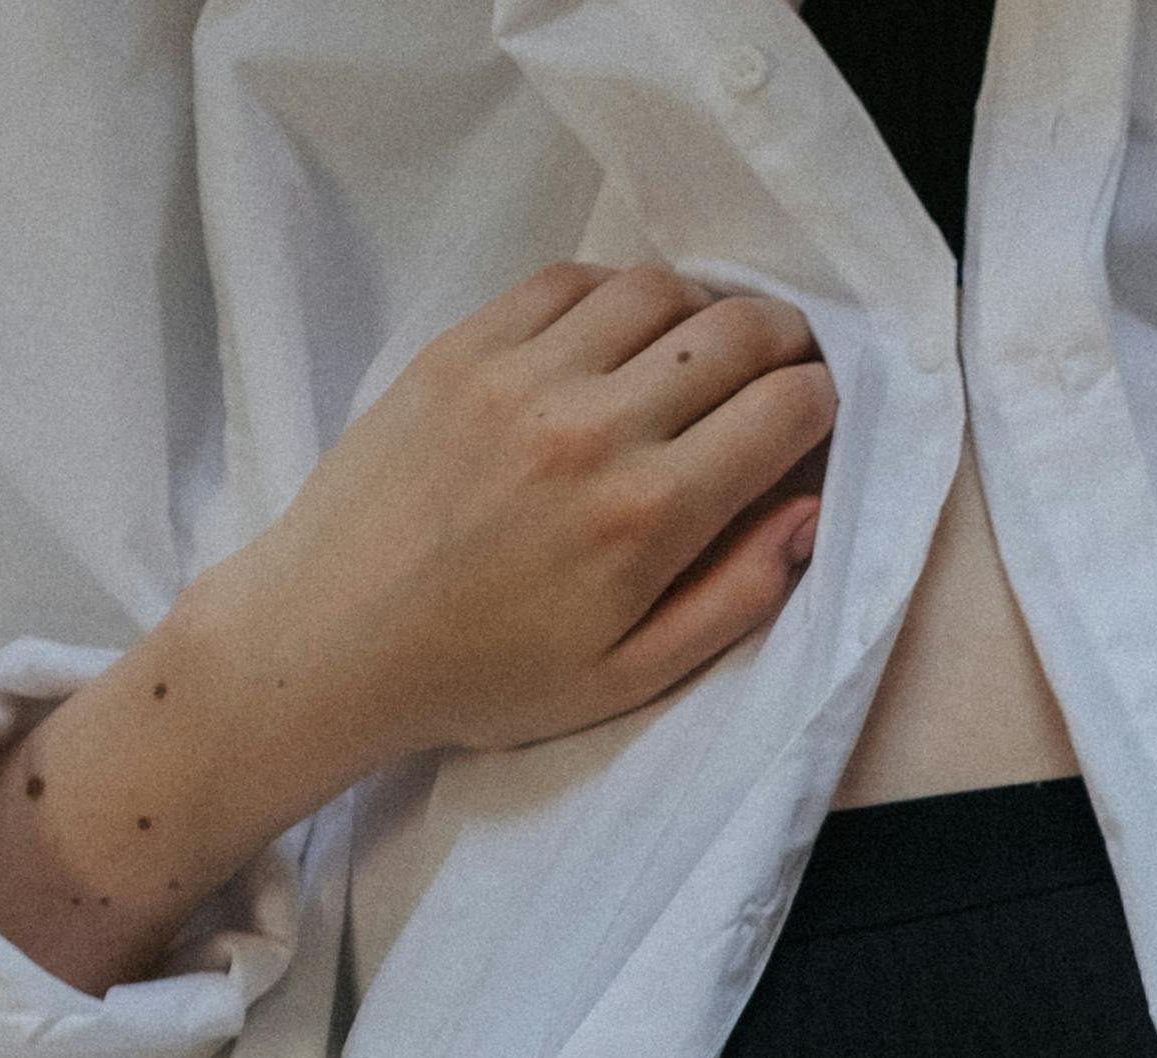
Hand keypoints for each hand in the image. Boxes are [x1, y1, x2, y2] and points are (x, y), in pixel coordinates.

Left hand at [201, 260, 838, 784]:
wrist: (331, 637)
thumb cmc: (487, 675)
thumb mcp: (632, 677)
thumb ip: (737, 597)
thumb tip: (811, 513)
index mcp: (648, 516)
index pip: (784, 410)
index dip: (825, 404)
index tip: (819, 419)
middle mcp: (594, 427)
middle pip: (735, 333)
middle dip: (786, 341)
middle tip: (786, 366)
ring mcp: (521, 374)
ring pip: (657, 290)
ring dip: (703, 310)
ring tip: (703, 347)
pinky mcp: (463, 347)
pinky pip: (567, 281)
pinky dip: (616, 294)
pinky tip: (621, 334)